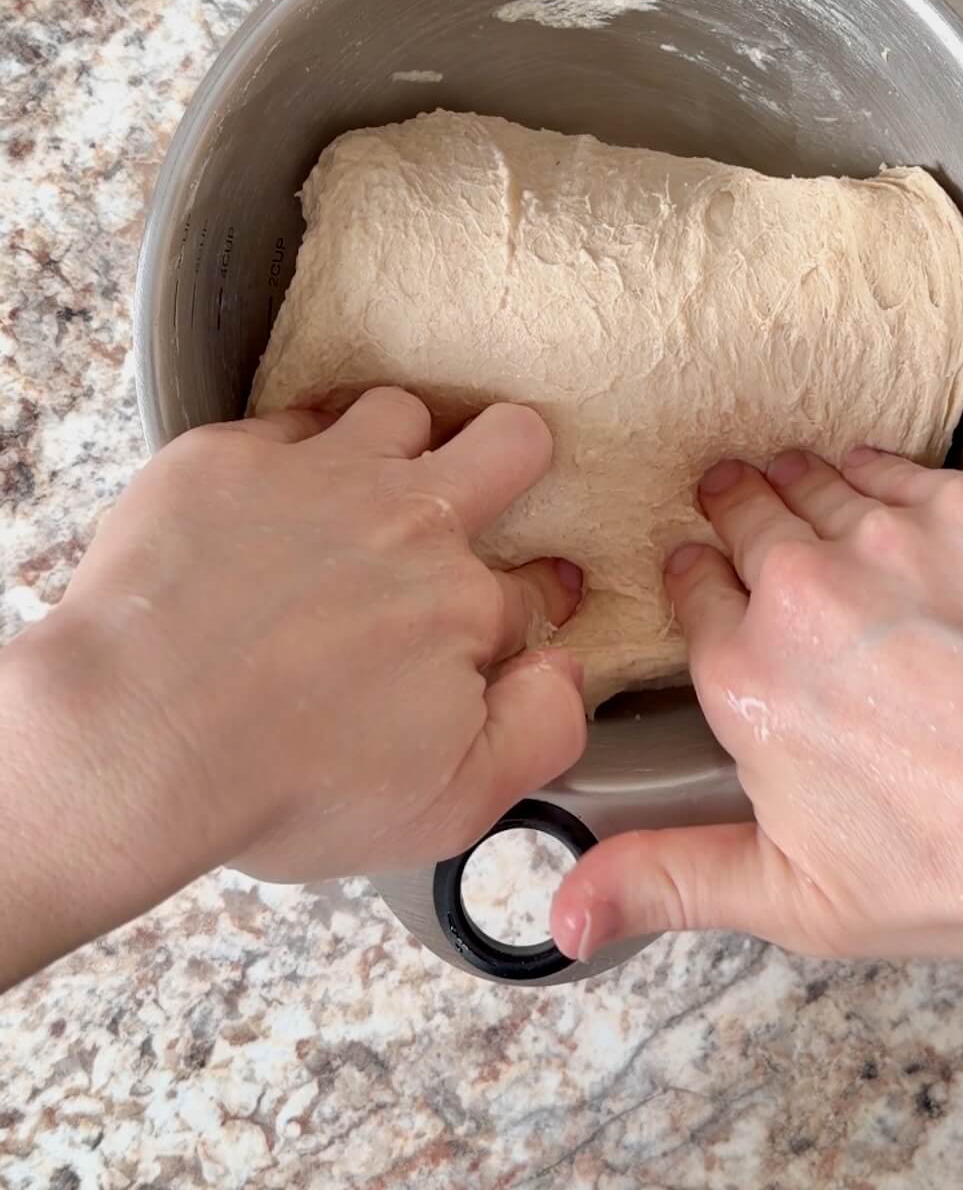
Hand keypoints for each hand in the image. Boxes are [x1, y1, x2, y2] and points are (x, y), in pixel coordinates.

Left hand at [1, 390, 585, 985]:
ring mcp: (316, 477)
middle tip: (482, 486)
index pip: (534, 585)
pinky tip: (264, 503)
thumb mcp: (446, 810)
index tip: (522, 600)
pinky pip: (286, 422)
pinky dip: (289, 455)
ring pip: (397, 411)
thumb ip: (539, 737)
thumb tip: (569, 672)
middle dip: (515, 455)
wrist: (135, 738)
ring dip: (397, 445)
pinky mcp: (229, 459)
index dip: (537, 595)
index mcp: (461, 606)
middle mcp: (406, 522)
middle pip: (509, 442)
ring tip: (361, 489)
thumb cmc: (282, 785)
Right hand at [551, 450, 962, 1076]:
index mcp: (747, 676)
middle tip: (731, 496)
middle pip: (745, 516)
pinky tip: (873, 480)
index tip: (700, 568)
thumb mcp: (794, 896)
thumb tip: (561, 914)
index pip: (690, 585)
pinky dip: (874, 470)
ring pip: (813, 480)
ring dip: (795, 481)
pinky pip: (892, 463)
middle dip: (733, 508)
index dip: (694, 574)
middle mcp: (803, 591)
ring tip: (789, 476)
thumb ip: (665, 881)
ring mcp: (889, 537)